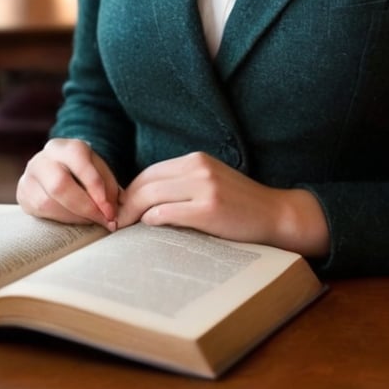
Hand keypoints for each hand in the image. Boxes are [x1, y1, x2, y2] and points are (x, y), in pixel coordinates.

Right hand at [16, 138, 120, 230]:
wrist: (58, 169)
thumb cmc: (84, 172)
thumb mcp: (99, 171)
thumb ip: (108, 188)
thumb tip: (112, 214)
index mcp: (66, 146)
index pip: (80, 162)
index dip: (96, 188)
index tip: (111, 211)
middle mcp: (43, 158)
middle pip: (60, 184)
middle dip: (85, 207)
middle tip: (103, 220)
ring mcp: (29, 176)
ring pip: (48, 202)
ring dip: (75, 217)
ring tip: (92, 220)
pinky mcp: (23, 194)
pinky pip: (40, 212)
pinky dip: (63, 219)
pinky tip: (76, 219)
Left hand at [115, 151, 329, 257]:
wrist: (274, 214)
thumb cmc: (240, 204)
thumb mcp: (211, 182)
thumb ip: (183, 184)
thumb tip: (145, 201)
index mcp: (197, 159)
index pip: (150, 172)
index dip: (129, 190)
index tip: (120, 207)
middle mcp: (198, 168)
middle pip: (146, 182)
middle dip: (124, 202)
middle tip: (114, 221)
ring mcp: (204, 187)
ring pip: (151, 195)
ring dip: (132, 213)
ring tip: (123, 228)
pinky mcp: (208, 209)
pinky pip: (166, 213)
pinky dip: (151, 220)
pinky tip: (147, 228)